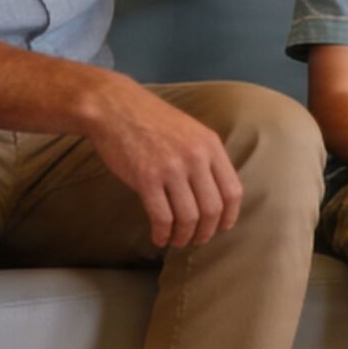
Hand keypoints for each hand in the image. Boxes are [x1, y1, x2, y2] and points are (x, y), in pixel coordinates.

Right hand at [84, 79, 241, 247]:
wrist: (115, 107)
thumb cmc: (152, 121)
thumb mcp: (191, 131)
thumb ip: (206, 158)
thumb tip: (216, 195)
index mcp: (210, 145)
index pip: (232, 191)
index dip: (228, 216)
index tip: (221, 228)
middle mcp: (195, 157)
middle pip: (212, 209)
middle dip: (206, 232)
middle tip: (197, 240)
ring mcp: (171, 168)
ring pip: (188, 218)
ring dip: (184, 236)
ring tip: (176, 240)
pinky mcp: (146, 178)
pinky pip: (162, 217)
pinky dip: (163, 234)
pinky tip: (159, 238)